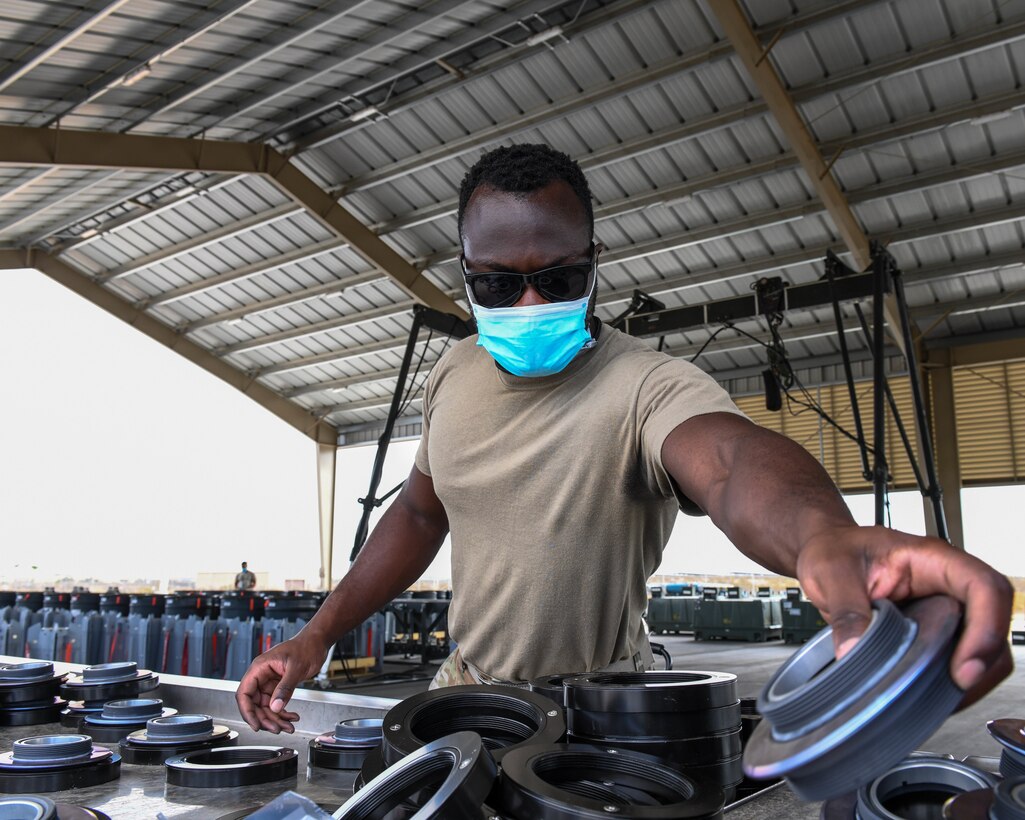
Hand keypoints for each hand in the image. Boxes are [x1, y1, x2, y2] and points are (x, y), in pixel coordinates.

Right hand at [235, 632, 328, 732]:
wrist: (317, 642)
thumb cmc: (306, 646)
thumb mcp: (296, 667)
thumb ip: (285, 688)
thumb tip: (275, 707)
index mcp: (260, 668)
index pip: (244, 693)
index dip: (247, 711)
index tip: (255, 724)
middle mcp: (262, 676)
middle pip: (255, 704)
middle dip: (265, 719)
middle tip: (277, 728)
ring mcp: (270, 682)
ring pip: (266, 707)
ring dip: (276, 719)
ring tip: (288, 726)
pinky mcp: (279, 686)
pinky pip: (276, 704)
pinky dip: (283, 713)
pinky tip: (292, 717)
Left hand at [795, 525, 1013, 706]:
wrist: (825, 552)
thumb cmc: (834, 549)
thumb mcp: (831, 572)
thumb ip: (846, 610)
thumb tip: (854, 651)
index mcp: (930, 559)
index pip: (982, 586)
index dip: (986, 627)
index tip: (965, 665)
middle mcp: (946, 584)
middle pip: (992, 623)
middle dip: (982, 661)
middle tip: (953, 687)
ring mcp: (942, 608)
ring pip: (982, 646)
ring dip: (968, 676)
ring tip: (937, 695)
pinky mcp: (932, 631)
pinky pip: (956, 658)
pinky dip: (949, 680)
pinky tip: (927, 692)